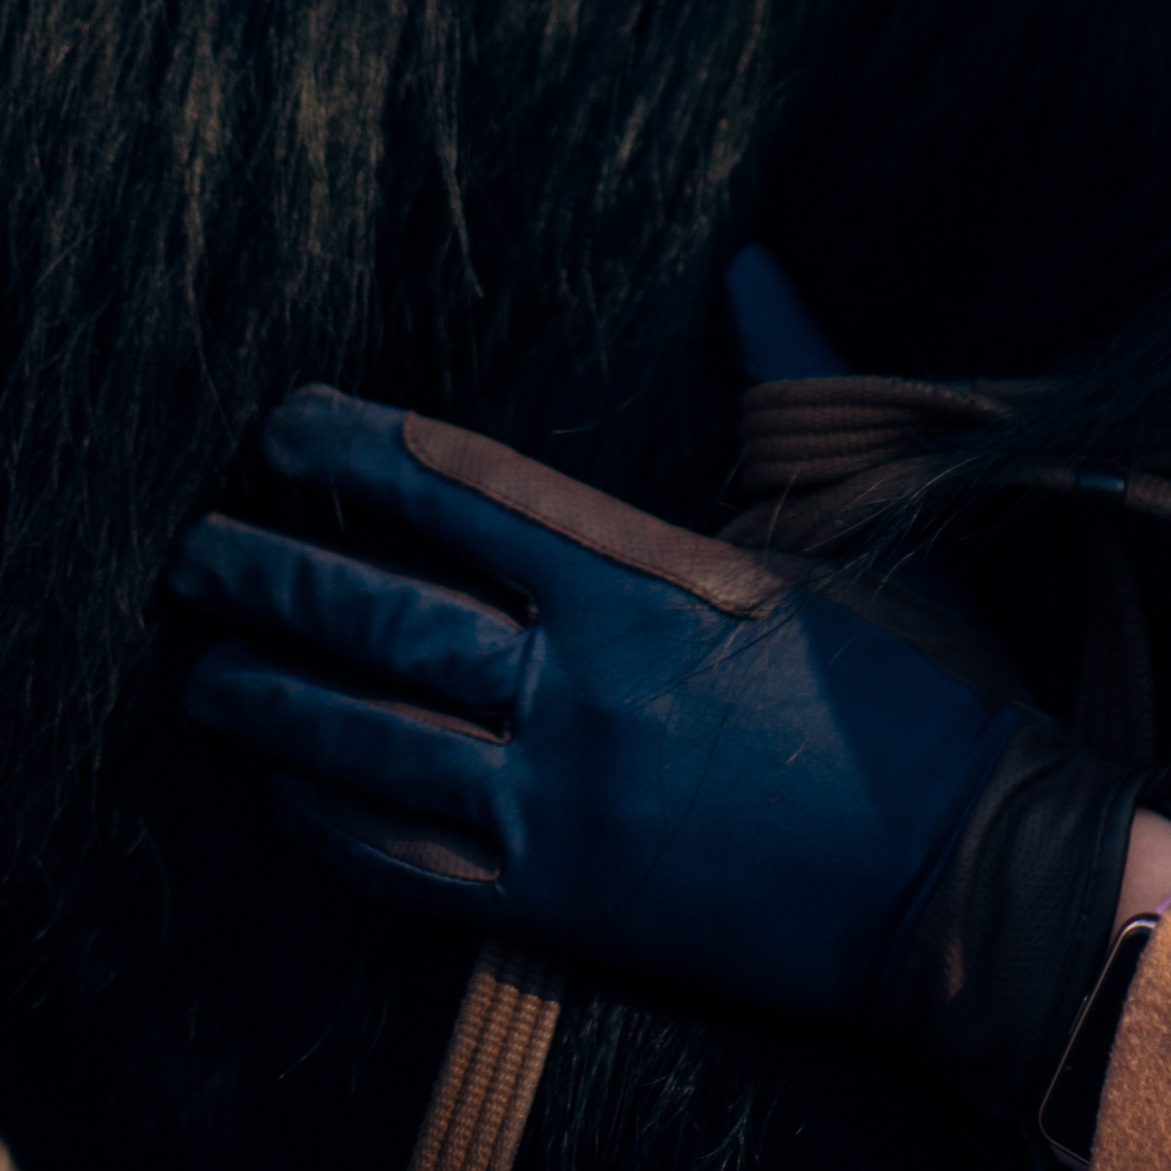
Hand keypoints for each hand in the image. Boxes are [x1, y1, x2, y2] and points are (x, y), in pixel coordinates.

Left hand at [170, 388, 1145, 1125]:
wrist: (975, 882)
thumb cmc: (926, 693)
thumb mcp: (862, 520)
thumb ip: (791, 380)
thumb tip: (753, 265)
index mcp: (655, 580)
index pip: (469, 491)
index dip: (361, 454)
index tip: (286, 424)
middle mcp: (589, 685)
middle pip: (390, 614)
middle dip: (278, 575)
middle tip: (195, 549)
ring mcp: (568, 801)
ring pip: (373, 736)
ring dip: (273, 696)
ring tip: (200, 668)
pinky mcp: (569, 905)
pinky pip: (410, 859)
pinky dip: (331, 819)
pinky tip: (282, 789)